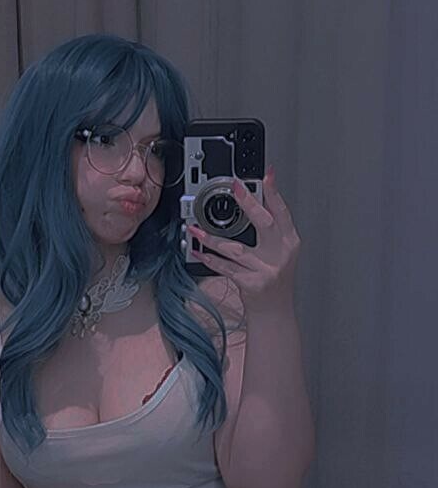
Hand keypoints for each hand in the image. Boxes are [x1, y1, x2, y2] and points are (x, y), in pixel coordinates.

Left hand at [188, 168, 300, 311]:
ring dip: (213, 239)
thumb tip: (252, 202)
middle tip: (236, 187)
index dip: (274, 193)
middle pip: (264, 223)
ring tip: (197, 230)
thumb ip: (270, 231)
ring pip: (237, 249)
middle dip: (249, 203)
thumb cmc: (274, 280)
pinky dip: (210, 260)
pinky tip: (199, 253)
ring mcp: (266, 270)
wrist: (274, 312)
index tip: (267, 174)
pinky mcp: (252, 284)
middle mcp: (280, 254)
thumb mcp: (279, 253)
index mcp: (289, 242)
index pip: (283, 212)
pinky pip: (226, 268)